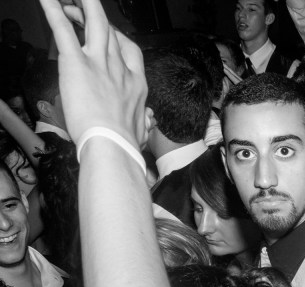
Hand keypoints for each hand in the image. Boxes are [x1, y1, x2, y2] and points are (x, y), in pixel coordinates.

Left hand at [37, 0, 147, 147]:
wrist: (114, 145)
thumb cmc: (126, 144)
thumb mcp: (141, 130)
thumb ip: (144, 121)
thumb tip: (148, 122)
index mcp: (136, 84)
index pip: (129, 52)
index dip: (118, 39)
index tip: (110, 34)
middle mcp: (120, 69)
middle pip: (111, 32)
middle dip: (97, 17)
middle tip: (82, 8)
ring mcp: (100, 64)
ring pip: (94, 24)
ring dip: (84, 6)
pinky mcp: (77, 65)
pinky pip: (65, 33)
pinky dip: (54, 13)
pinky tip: (47, 1)